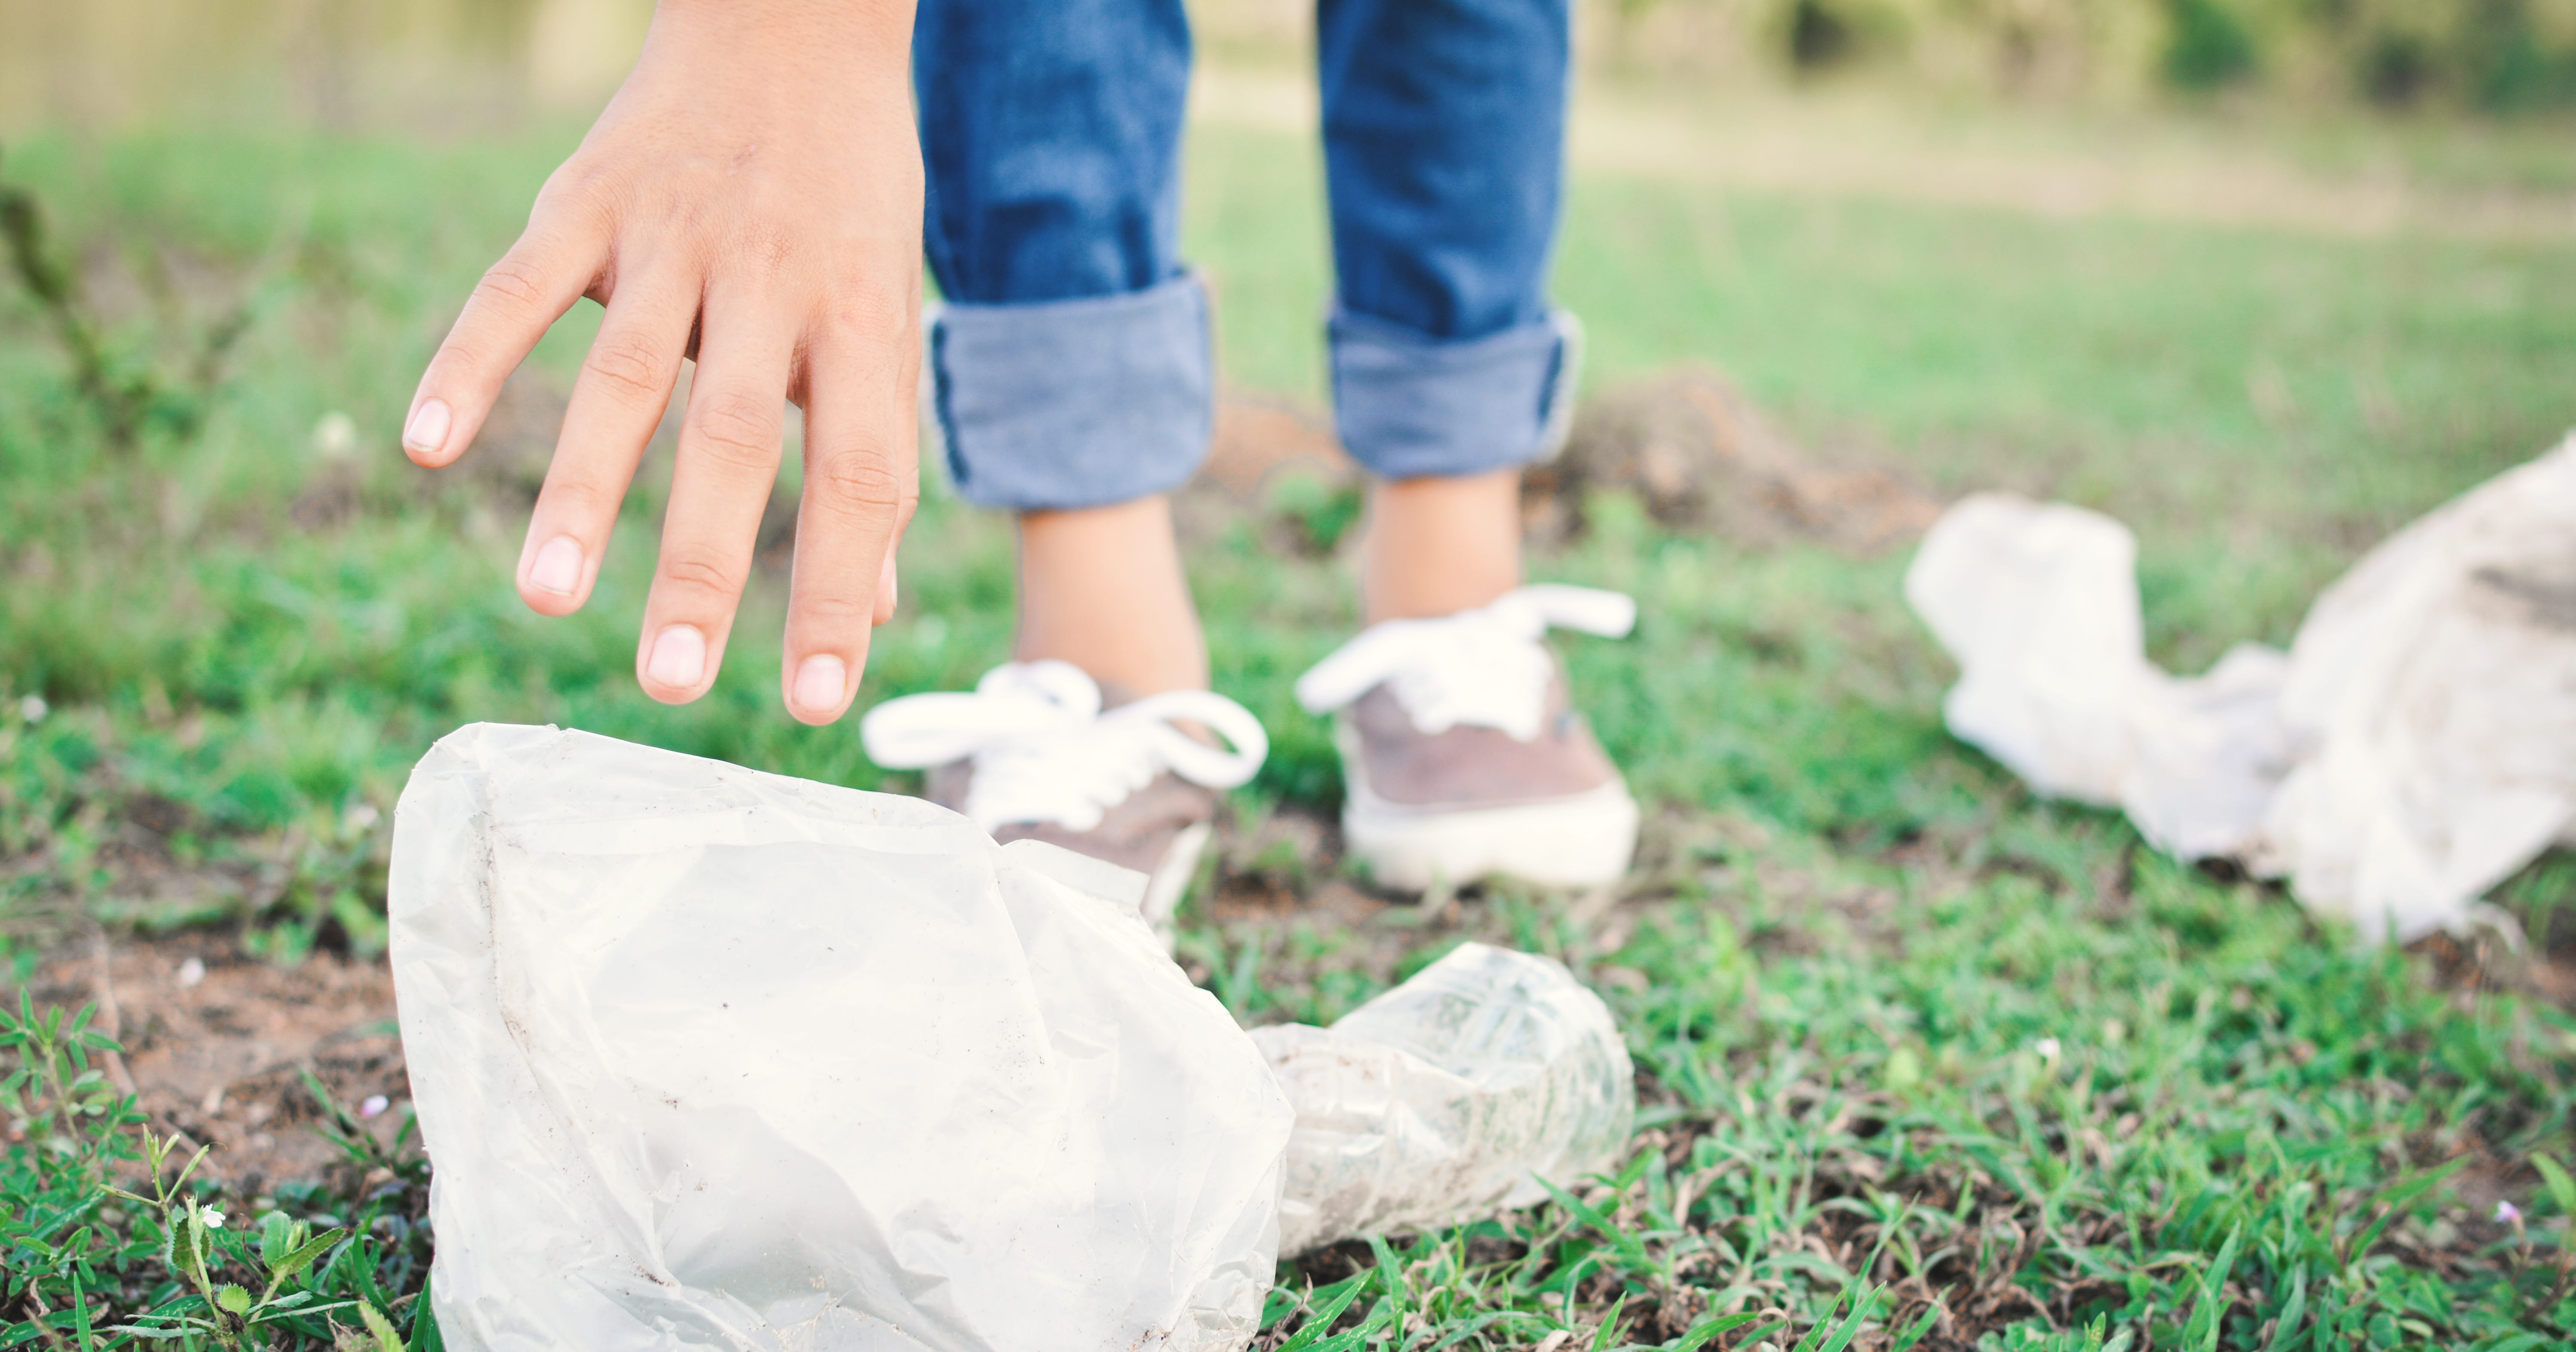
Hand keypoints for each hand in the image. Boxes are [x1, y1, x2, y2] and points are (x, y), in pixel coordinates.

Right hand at [400, 0, 921, 724]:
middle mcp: (773, 279)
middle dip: (702, 567)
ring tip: (546, 603)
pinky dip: (471, 361)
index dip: (839, 590)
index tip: (817, 701)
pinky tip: (428, 445)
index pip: (864, 479)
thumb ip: (873, 456)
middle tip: (671, 686)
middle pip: (738, 439)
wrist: (797, 23)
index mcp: (861, 318)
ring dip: (580, 492)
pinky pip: (521, 288)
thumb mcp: (885, 315)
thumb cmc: (849, 199)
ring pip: (623, 375)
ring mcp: (674, 235)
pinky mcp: (588, 196)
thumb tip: (876, 608)